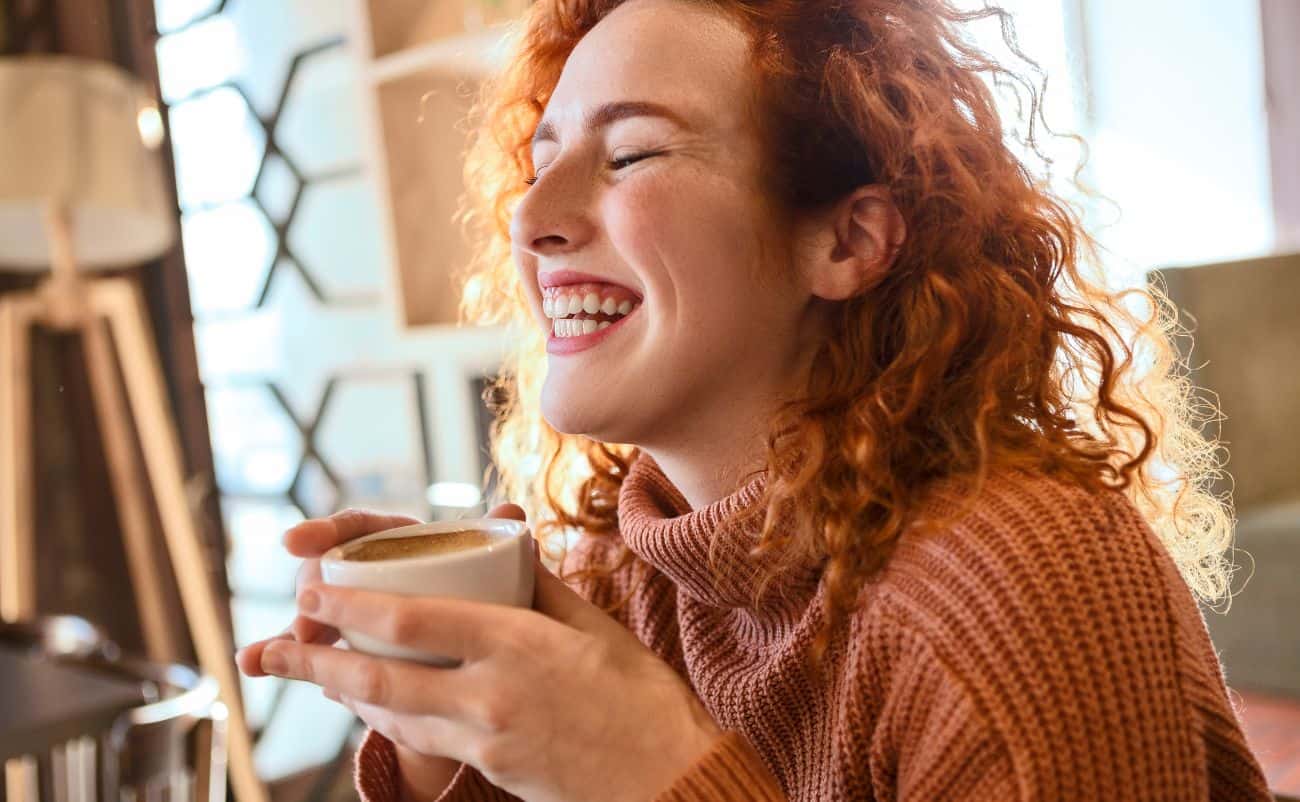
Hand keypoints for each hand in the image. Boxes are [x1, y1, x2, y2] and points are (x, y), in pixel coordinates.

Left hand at [251, 506, 723, 801]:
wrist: (668, 776)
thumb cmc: (640, 696)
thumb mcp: (593, 626)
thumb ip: (539, 583)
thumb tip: (506, 534)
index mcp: (517, 642)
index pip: (411, 619)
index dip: (349, 605)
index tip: (311, 590)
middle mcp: (490, 693)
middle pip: (379, 677)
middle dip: (315, 661)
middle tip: (272, 646)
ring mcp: (486, 739)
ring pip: (391, 713)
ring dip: (341, 693)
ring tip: (305, 670)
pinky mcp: (490, 769)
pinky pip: (421, 740)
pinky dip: (385, 718)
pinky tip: (368, 704)